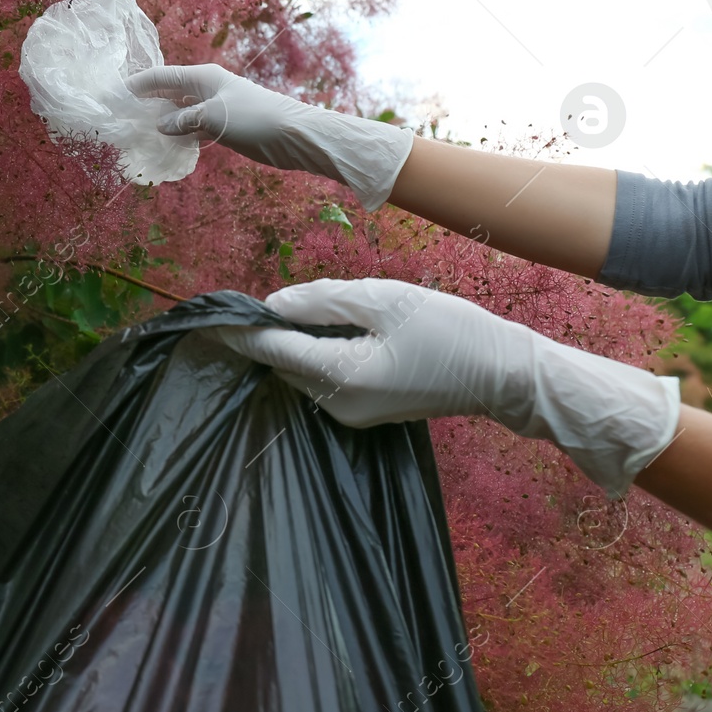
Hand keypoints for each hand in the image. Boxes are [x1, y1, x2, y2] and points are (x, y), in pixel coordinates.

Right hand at [125, 63, 413, 210]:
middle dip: (146, 104)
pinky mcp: (222, 127)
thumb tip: (159, 126)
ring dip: (161, 123)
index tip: (114, 94)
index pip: (161, 76)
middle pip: (168, 94)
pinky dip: (178, 136)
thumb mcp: (213, 116)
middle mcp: (205, 89)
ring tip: (137, 134)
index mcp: (202, 77)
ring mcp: (213, 108)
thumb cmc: (254, 118)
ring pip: (179, 113)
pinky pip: (191, 129)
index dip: (137, 84)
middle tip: (121, 117)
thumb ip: (183, 121)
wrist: (293, 135)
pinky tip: (165, 147)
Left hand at [209, 278, 680, 496]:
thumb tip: (273, 304)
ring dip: (296, 341)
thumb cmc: (450, 332)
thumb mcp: (385, 300)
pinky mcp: (364, 410)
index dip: (238, 331)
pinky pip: (325, 377)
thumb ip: (323, 300)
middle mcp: (336, 404)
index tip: (206, 315)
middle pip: (284, 362)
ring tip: (307, 308)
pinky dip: (319, 352)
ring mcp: (350, 413)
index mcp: (339, 376)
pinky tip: (334, 328)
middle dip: (269, 332)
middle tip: (258, 298)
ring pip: (303, 370)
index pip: (272, 350)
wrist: (505, 375)